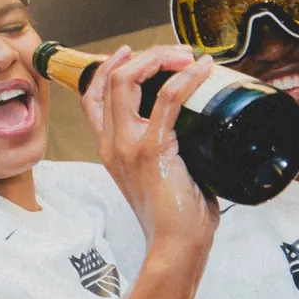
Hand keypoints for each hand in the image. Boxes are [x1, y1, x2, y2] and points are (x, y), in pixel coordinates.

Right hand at [81, 45, 218, 255]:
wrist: (175, 246)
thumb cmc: (176, 219)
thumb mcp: (162, 177)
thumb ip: (171, 151)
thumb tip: (204, 132)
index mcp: (111, 150)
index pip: (94, 97)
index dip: (109, 68)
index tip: (132, 52)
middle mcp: (113, 144)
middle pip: (111, 80)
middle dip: (145, 56)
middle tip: (176, 53)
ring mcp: (129, 146)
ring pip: (129, 80)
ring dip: (160, 59)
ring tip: (186, 55)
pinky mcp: (153, 149)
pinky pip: (166, 99)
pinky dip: (186, 78)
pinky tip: (201, 70)